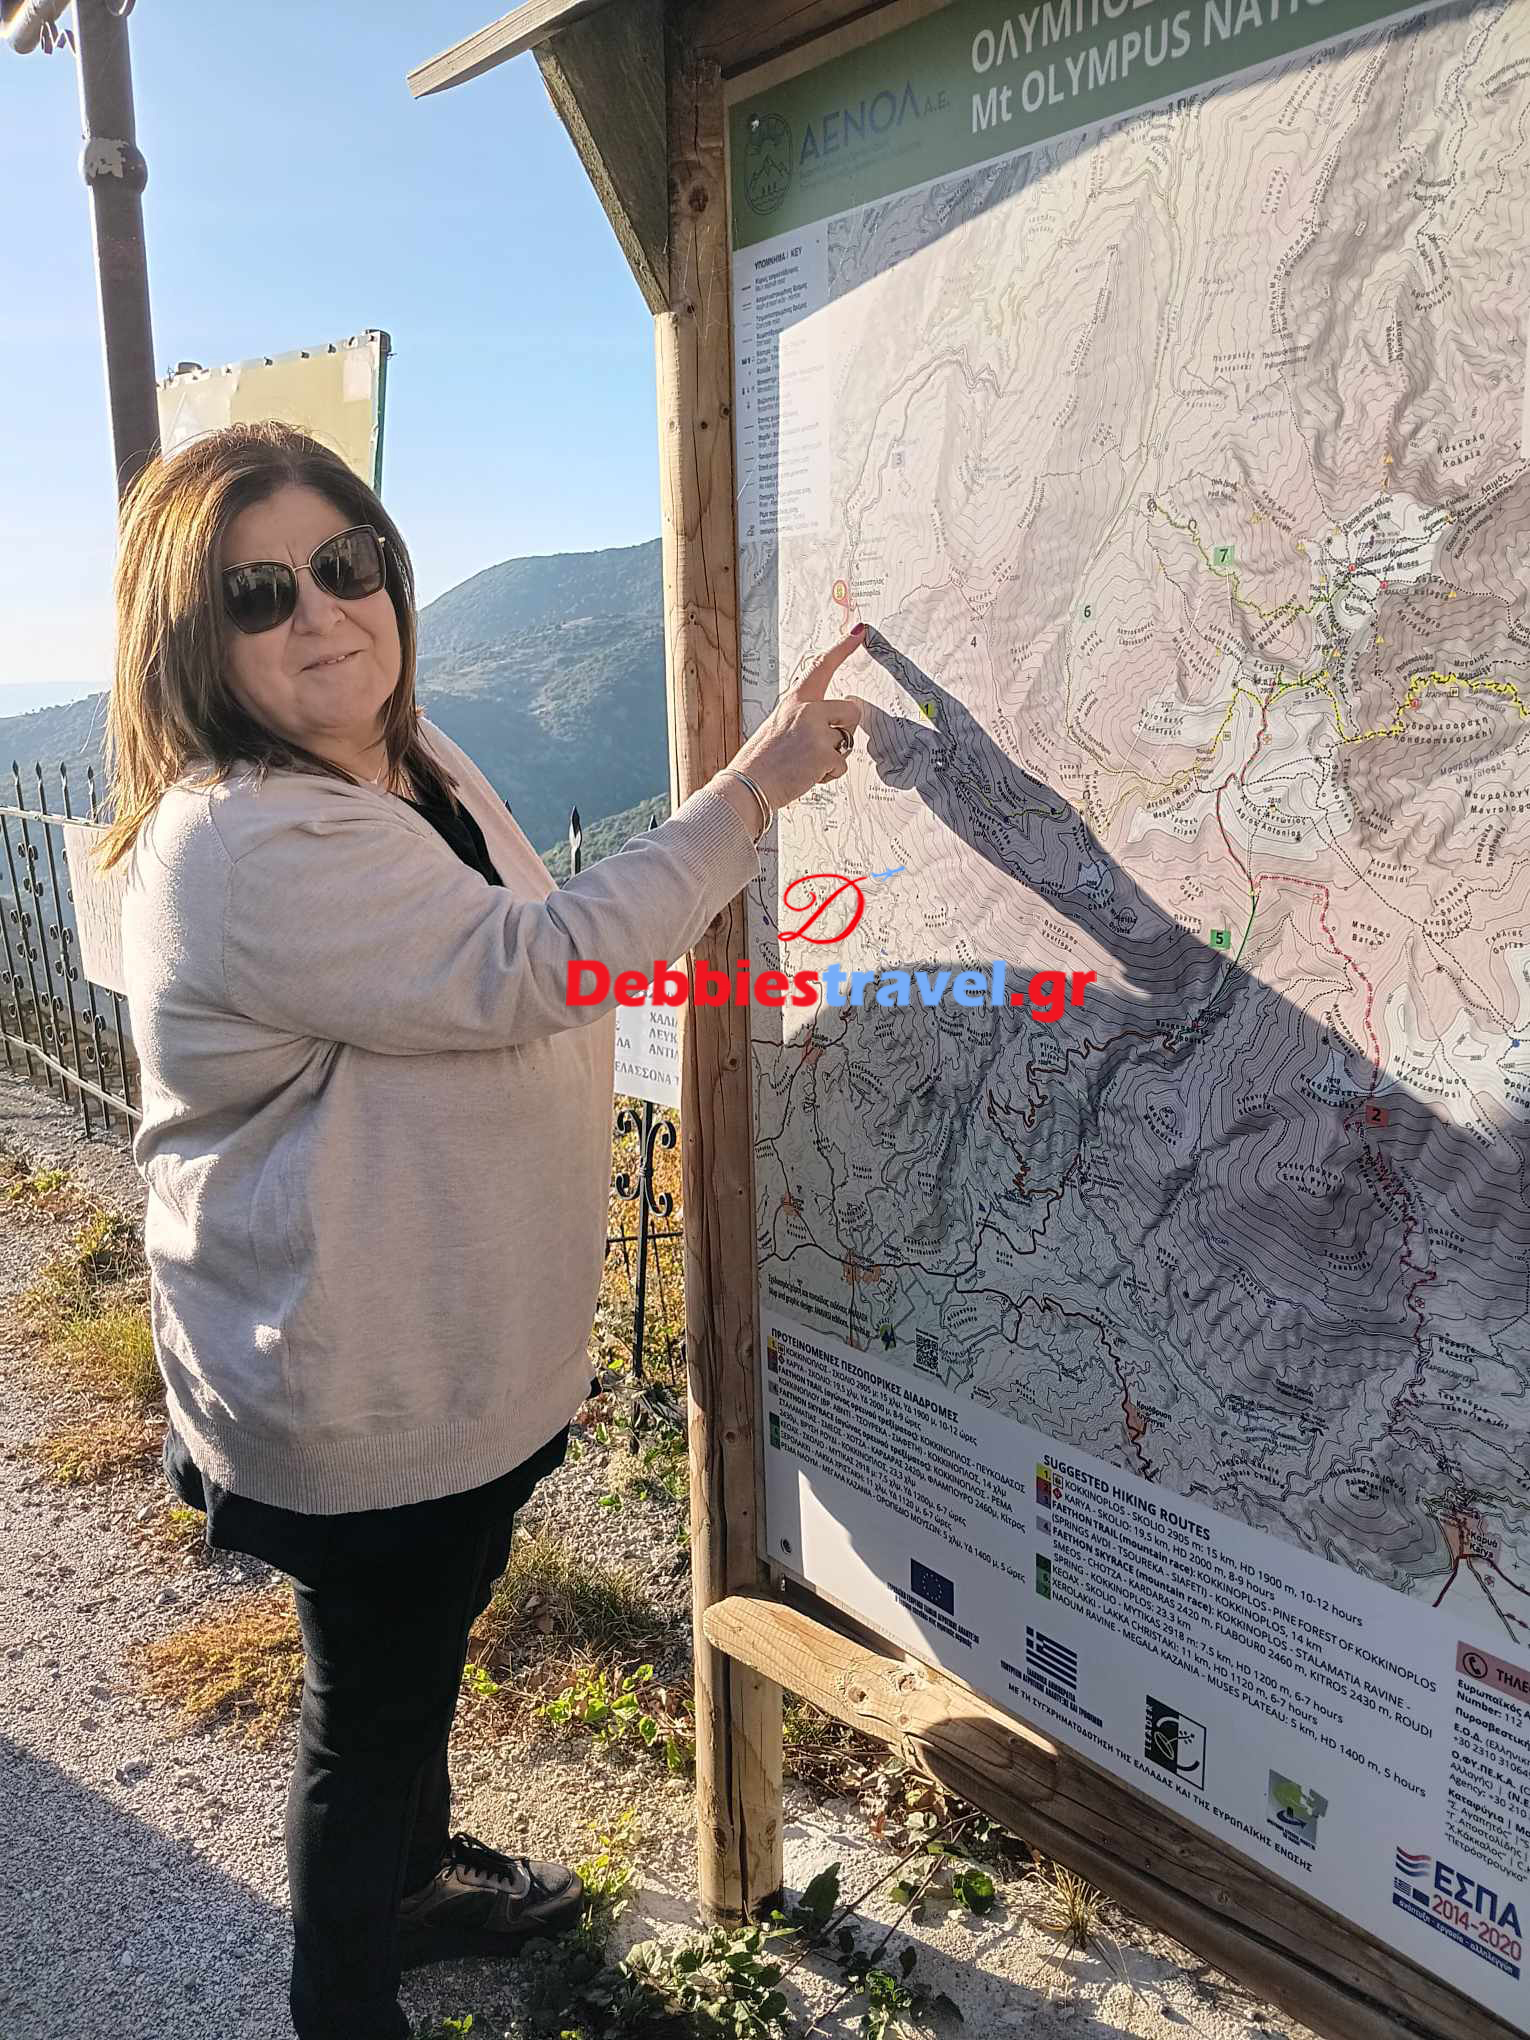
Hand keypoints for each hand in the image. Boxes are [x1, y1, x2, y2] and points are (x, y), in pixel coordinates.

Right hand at [723, 626, 870, 815]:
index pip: (821, 667)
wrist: (748, 786)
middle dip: (844, 730)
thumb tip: (834, 726)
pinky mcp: (824, 754)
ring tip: (805, 764)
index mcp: (794, 700)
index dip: (842, 649)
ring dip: (832, 757)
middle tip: (822, 747)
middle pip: (851, 711)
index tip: (859, 632)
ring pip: (846, 742)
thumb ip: (804, 720)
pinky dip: (828, 775)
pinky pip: (841, 765)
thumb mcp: (778, 727)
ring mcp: (817, 731)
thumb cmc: (760, 761)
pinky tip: (806, 776)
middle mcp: (807, 710)